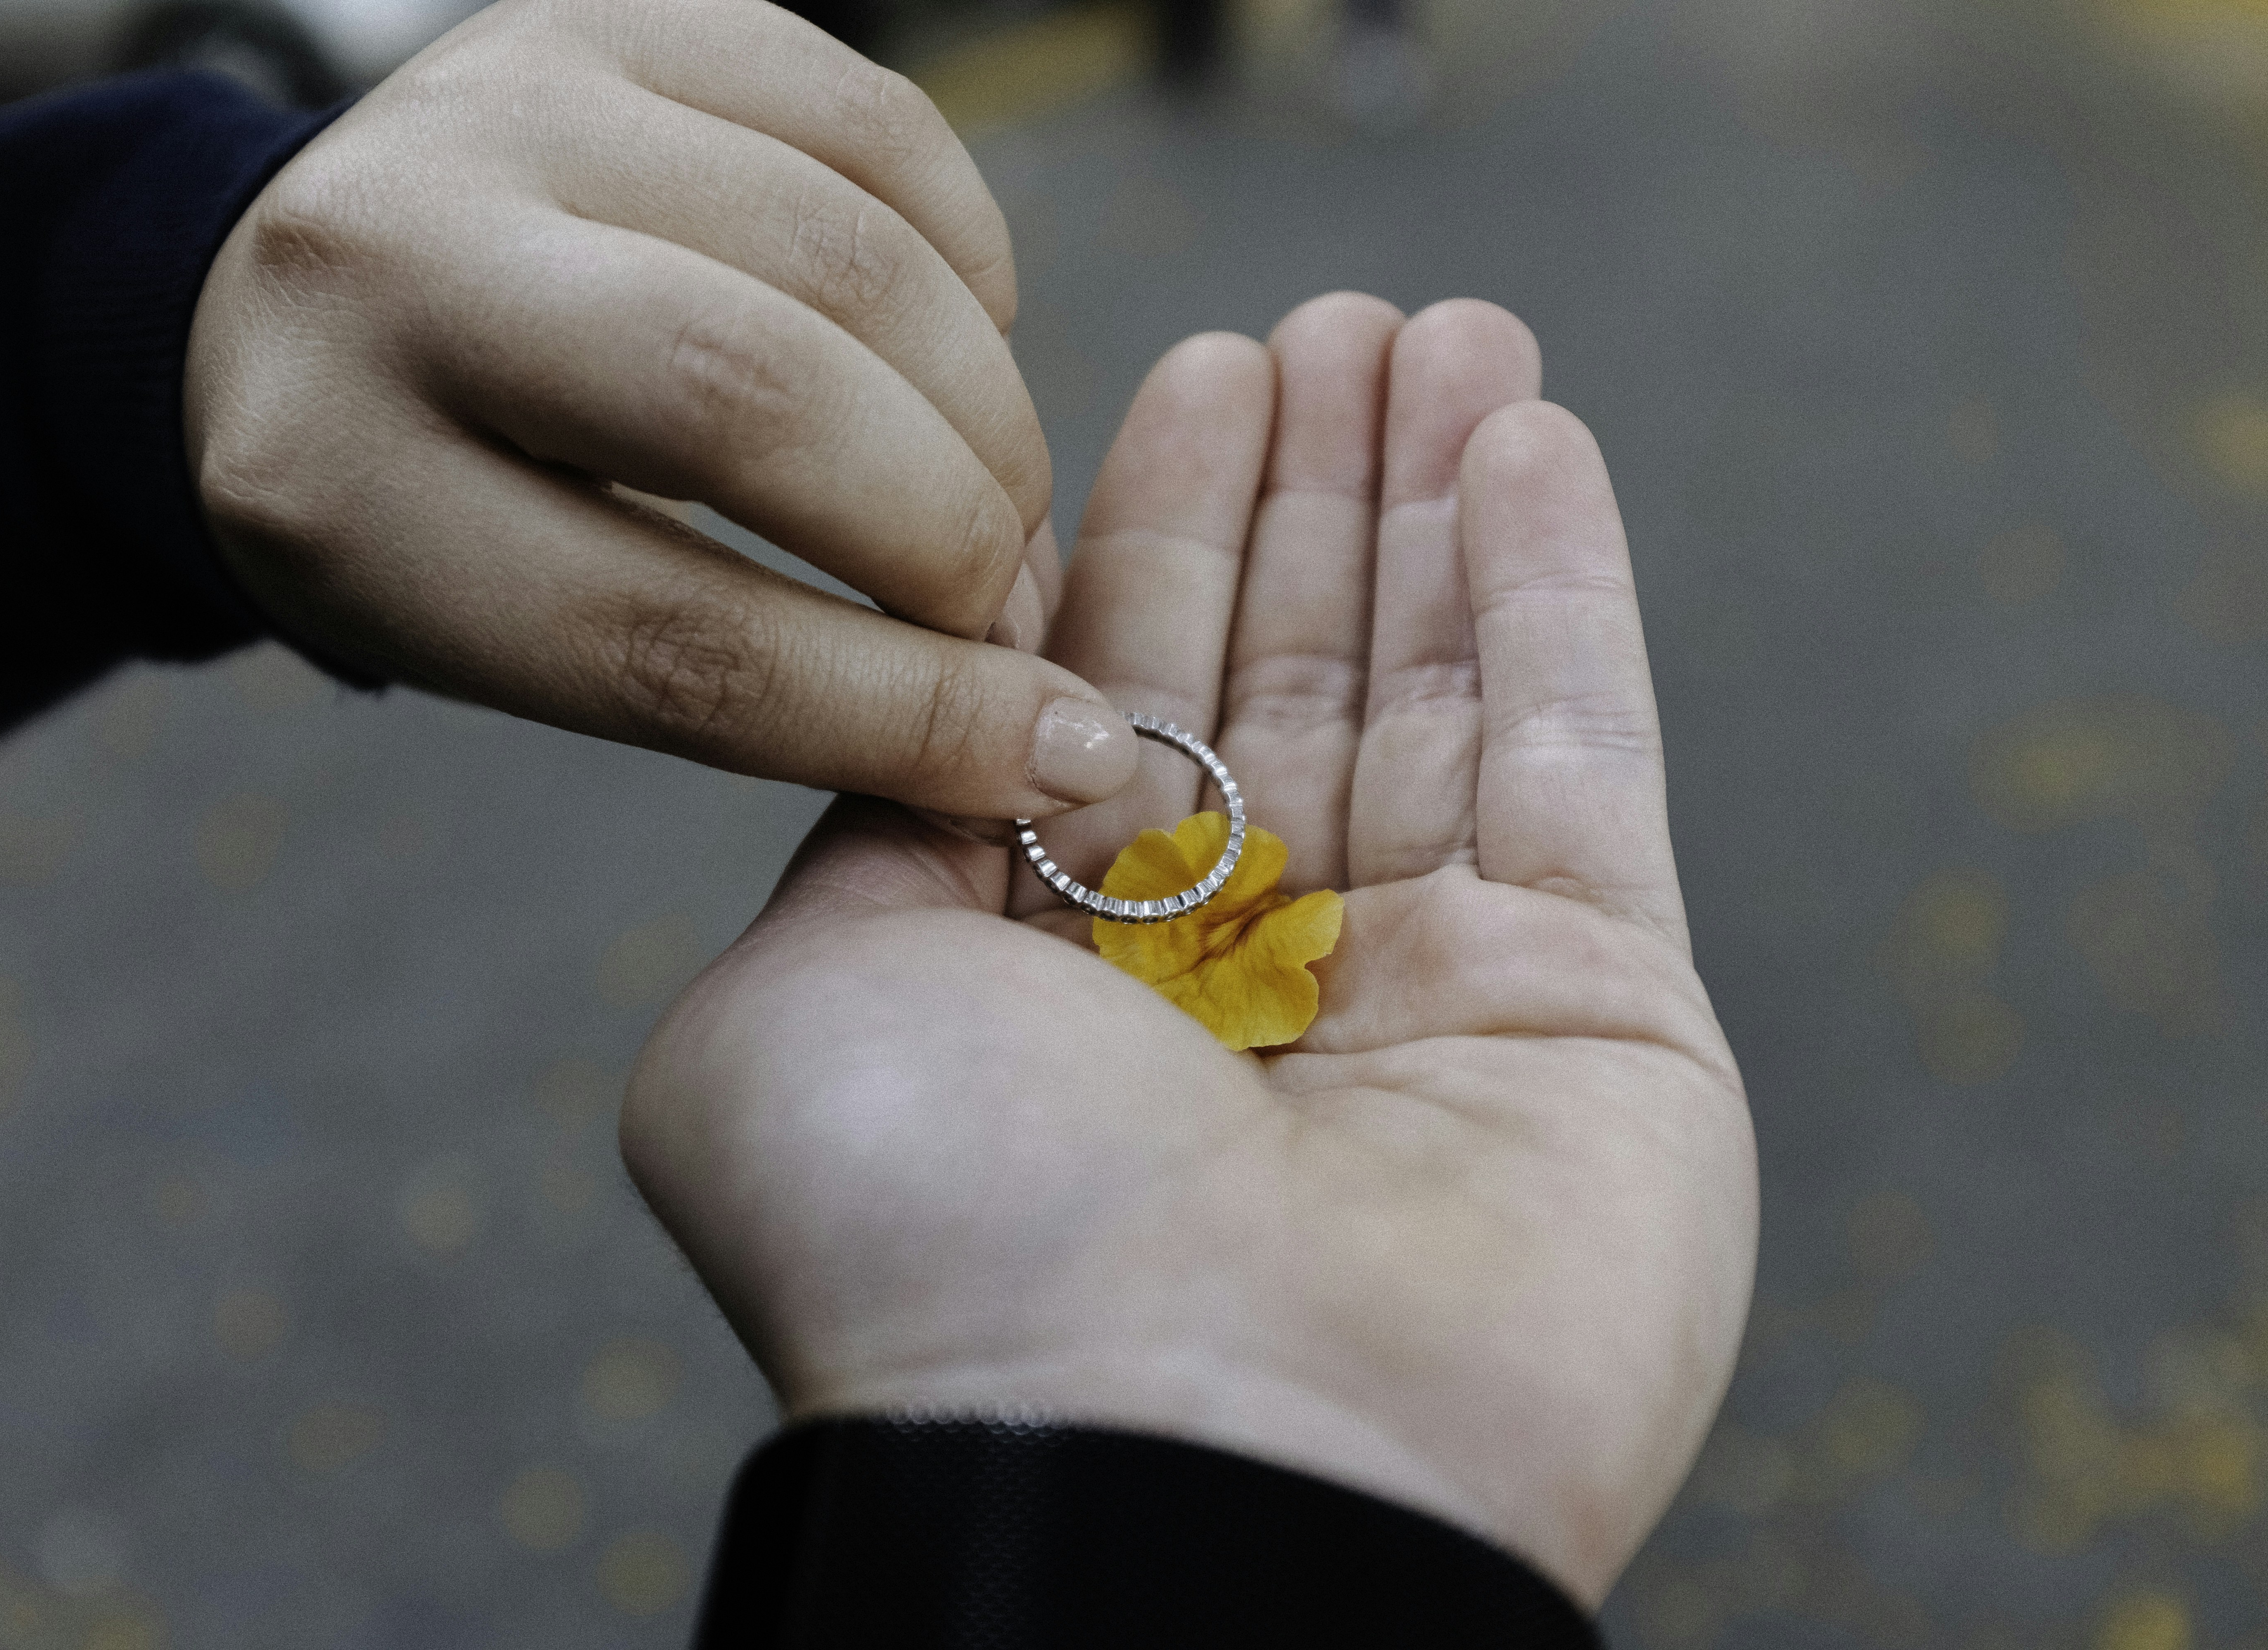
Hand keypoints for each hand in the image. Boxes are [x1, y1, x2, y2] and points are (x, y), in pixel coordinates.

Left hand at [184, 0, 1136, 817]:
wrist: (315, 298)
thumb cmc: (433, 510)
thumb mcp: (515, 638)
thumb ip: (750, 691)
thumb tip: (1038, 738)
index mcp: (339, 487)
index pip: (666, 637)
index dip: (896, 712)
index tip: (1051, 754)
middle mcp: (397, 259)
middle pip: (754, 399)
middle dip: (949, 530)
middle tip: (1006, 609)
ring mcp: (515, 101)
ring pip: (846, 253)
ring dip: (984, 408)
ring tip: (992, 498)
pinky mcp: (626, 15)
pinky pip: (877, 128)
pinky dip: (968, 265)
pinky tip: (957, 347)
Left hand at [622, 295, 1756, 1604]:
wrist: (1168, 1465)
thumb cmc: (945, 1252)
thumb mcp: (796, 1014)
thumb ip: (863, 843)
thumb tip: (942, 720)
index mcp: (1058, 978)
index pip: (1123, 698)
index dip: (1161, 526)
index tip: (1203, 373)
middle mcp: (1242, 986)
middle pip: (1293, 674)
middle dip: (1319, 490)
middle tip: (1347, 317)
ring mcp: (1431, 997)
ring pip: (1445, 689)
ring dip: (1445, 499)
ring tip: (1451, 333)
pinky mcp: (1603, 1012)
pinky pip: (1586, 754)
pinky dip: (1562, 593)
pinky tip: (1532, 443)